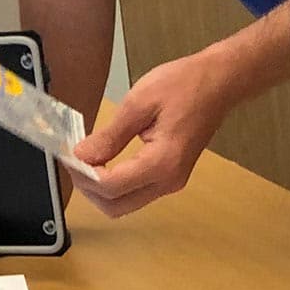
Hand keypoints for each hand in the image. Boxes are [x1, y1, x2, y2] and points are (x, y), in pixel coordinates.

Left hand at [72, 47, 233, 216]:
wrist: (220, 82)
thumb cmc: (185, 85)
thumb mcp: (139, 102)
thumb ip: (109, 135)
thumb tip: (82, 155)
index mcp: (163, 162)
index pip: (111, 186)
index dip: (83, 174)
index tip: (70, 155)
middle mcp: (169, 180)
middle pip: (115, 206)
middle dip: (89, 189)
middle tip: (75, 161)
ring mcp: (171, 182)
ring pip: (124, 204)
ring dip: (100, 190)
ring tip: (87, 160)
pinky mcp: (170, 177)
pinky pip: (135, 193)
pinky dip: (114, 185)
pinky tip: (104, 162)